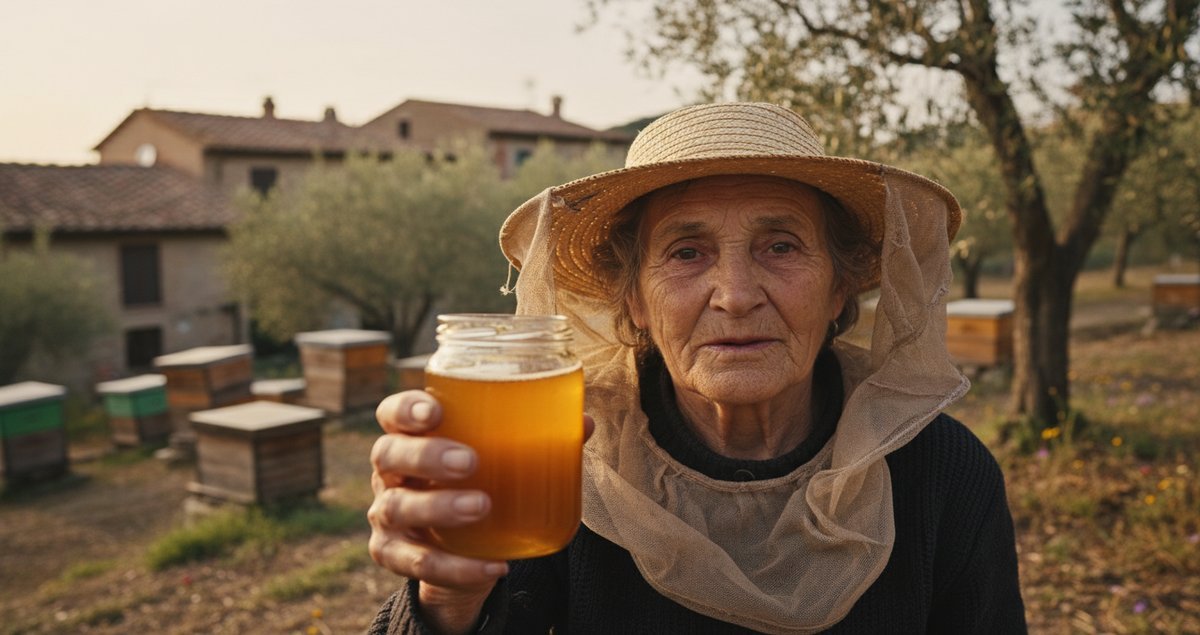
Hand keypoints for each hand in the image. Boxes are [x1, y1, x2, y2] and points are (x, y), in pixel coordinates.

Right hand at [367, 389, 593, 633]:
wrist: (463, 545)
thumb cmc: (480, 481)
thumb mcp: (500, 459)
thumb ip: (537, 438)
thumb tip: (585, 423)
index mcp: (412, 436)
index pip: (393, 414)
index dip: (406, 409)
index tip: (436, 411)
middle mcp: (390, 472)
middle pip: (389, 454)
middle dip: (426, 456)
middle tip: (470, 462)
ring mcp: (387, 514)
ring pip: (397, 508)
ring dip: (438, 507)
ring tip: (481, 507)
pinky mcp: (393, 554)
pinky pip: (416, 563)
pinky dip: (454, 567)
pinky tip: (492, 566)